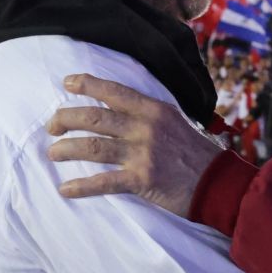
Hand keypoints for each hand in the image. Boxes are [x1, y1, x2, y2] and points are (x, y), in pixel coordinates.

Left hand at [47, 74, 223, 217]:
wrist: (220, 183)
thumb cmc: (199, 154)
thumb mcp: (177, 122)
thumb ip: (151, 116)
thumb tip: (123, 113)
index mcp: (154, 109)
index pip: (114, 91)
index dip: (87, 84)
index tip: (67, 83)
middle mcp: (145, 127)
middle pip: (95, 118)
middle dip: (66, 119)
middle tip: (52, 126)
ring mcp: (143, 153)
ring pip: (93, 147)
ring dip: (67, 149)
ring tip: (53, 153)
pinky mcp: (142, 180)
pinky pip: (104, 182)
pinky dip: (81, 186)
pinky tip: (65, 189)